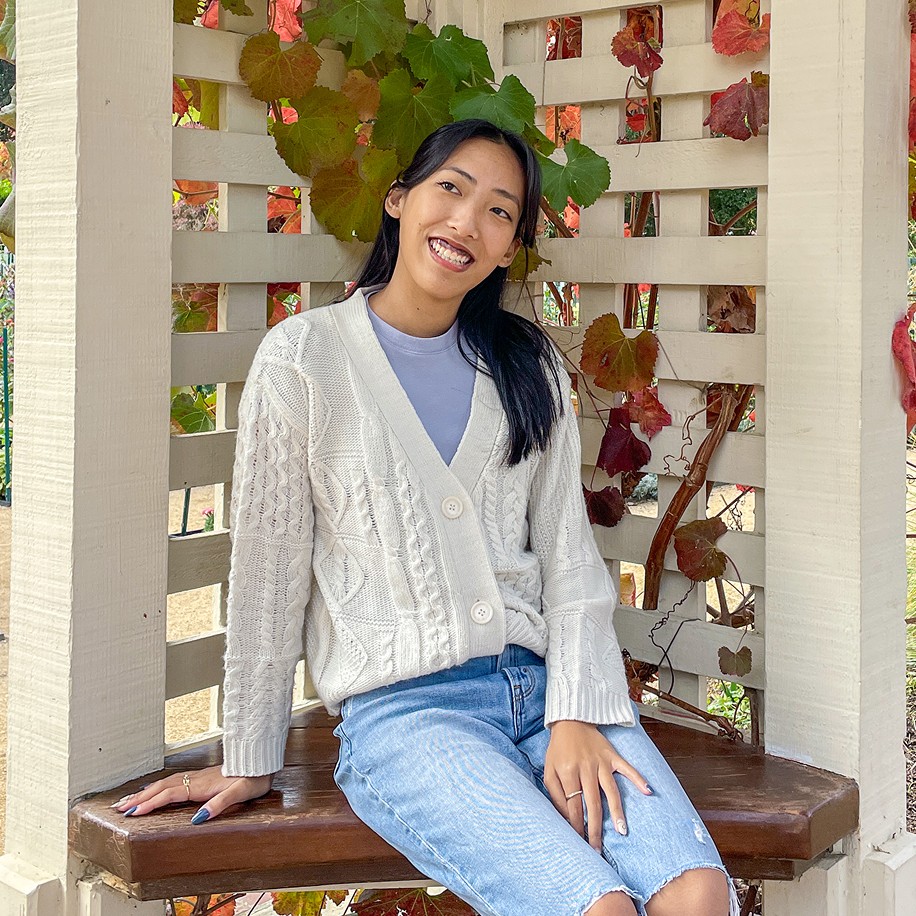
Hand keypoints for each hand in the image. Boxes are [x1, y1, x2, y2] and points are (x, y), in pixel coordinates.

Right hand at [110, 764, 273, 823]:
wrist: (263, 761)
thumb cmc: (254, 778)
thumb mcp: (241, 793)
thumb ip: (220, 803)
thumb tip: (199, 818)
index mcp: (202, 784)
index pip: (170, 794)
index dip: (150, 803)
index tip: (132, 813)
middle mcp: (196, 779)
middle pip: (162, 787)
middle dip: (139, 798)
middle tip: (118, 808)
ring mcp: (198, 776)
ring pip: (165, 783)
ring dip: (145, 791)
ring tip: (128, 800)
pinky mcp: (201, 777)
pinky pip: (173, 781)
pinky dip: (158, 786)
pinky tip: (154, 789)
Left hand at [544, 720, 651, 850]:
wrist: (571, 720)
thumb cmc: (558, 748)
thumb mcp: (549, 769)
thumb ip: (555, 793)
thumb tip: (565, 817)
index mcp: (568, 772)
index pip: (573, 806)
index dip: (576, 825)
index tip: (579, 842)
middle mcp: (586, 768)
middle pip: (592, 803)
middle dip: (595, 828)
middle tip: (597, 848)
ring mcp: (601, 762)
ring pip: (611, 790)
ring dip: (617, 811)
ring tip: (622, 831)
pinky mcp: (612, 755)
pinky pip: (627, 768)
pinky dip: (638, 778)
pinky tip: (648, 791)